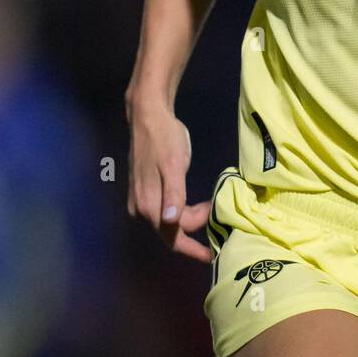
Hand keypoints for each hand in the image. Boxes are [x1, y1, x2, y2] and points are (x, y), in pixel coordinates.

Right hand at [126, 103, 211, 261]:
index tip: (216, 238)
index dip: (197, 239)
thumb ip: (174, 195)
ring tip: (210, 216)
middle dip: (193, 235)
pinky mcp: (142, 192)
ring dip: (187, 225)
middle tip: (218, 228)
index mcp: (149, 205)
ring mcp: (139, 202)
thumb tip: (170, 221)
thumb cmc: (164, 139)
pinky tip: (192, 208)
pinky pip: (162, 212)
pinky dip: (179, 215)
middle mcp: (141, 209)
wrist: (148, 118)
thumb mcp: (174, 165)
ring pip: (166, 224)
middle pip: (170, 233)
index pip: (175, 235)